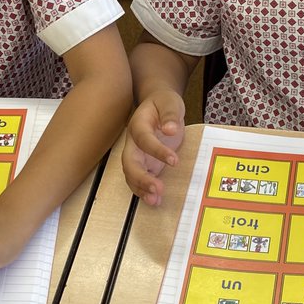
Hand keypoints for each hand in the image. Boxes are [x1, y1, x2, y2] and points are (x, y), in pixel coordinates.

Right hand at [121, 90, 185, 206]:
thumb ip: (170, 114)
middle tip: (157, 189)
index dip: (157, 151)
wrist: (158, 105)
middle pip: (129, 162)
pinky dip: (144, 191)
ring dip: (141, 188)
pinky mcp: (145, 164)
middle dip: (141, 178)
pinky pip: (139, 180)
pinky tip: (155, 200)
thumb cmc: (164, 103)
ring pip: (131, 175)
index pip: (144, 140)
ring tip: (155, 200)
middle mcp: (133, 143)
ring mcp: (137, 155)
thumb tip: (170, 129)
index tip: (174, 160)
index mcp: (138, 125)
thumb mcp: (170, 102)